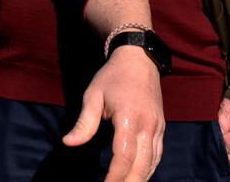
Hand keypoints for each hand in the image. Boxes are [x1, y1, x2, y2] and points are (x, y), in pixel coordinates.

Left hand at [63, 47, 164, 180]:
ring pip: (152, 163)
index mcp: (129, 119)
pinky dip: (149, 169)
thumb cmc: (112, 77)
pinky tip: (139, 177)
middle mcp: (148, 126)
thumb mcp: (93, 95)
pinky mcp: (161, 127)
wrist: (139, 59)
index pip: (124, 157)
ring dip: (140, 179)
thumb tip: (68, 143)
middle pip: (142, 166)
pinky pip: (158, 154)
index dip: (115, 177)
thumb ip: (83, 123)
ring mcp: (157, 127)